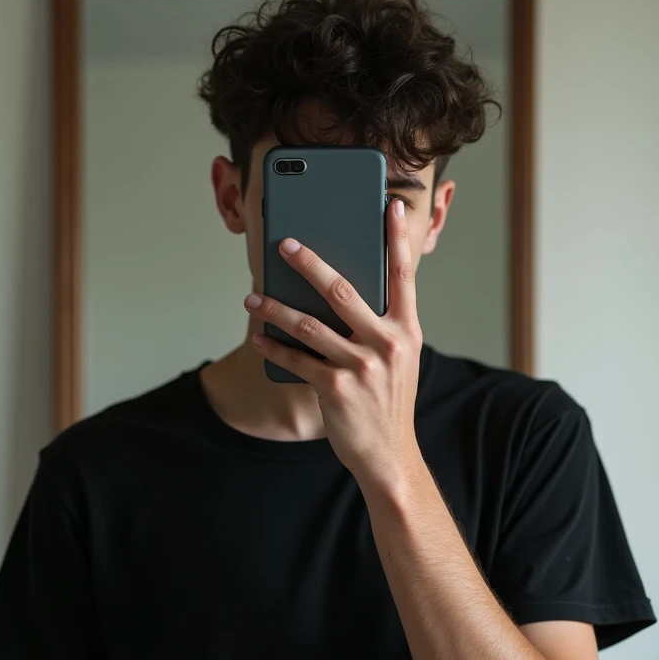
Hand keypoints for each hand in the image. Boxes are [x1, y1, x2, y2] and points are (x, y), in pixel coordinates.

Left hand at [243, 198, 423, 487]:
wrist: (388, 455)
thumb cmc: (387, 401)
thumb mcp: (397, 360)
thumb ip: (378, 325)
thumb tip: (337, 291)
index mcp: (406, 330)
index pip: (404, 275)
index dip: (395, 237)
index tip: (386, 205)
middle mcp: (387, 343)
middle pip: (343, 289)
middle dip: (309, 263)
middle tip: (285, 244)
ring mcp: (361, 366)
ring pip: (309, 324)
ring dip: (275, 307)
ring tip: (252, 296)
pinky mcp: (336, 388)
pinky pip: (296, 359)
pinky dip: (273, 347)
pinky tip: (258, 337)